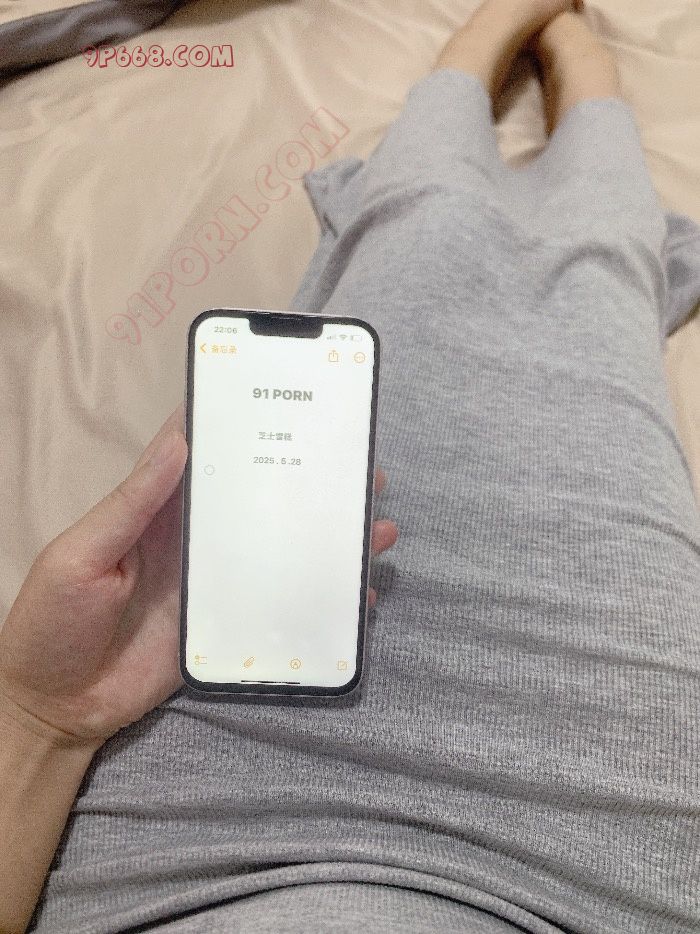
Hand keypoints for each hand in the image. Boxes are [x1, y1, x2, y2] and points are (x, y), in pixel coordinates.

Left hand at [0, 405, 398, 745]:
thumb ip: (131, 504)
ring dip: (326, 534)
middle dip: (307, 478)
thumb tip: (179, 442)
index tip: (288, 396)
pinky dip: (318, 598)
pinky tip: (358, 594)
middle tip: (358, 464)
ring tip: (376, 521)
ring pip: (281, 548)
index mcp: (158, 512)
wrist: (57, 708)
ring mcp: (217, 584)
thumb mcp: (81, 556)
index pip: (204, 456)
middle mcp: (196, 540)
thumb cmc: (52, 622)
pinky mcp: (229, 626)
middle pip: (259, 499)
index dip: (240, 424)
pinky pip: (280, 604)